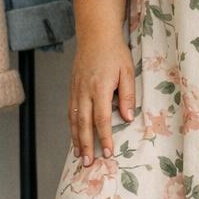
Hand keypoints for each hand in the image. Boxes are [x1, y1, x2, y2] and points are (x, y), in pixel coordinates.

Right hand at [69, 35, 135, 164]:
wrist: (95, 35)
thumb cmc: (115, 52)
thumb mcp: (127, 71)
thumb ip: (128, 95)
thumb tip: (127, 117)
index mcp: (100, 87)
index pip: (101, 118)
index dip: (104, 137)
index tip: (107, 153)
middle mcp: (84, 91)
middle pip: (83, 123)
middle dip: (86, 145)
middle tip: (88, 163)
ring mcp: (76, 90)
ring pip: (73, 119)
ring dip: (76, 139)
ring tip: (79, 156)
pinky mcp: (72, 89)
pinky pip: (70, 111)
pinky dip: (71, 127)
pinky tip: (75, 137)